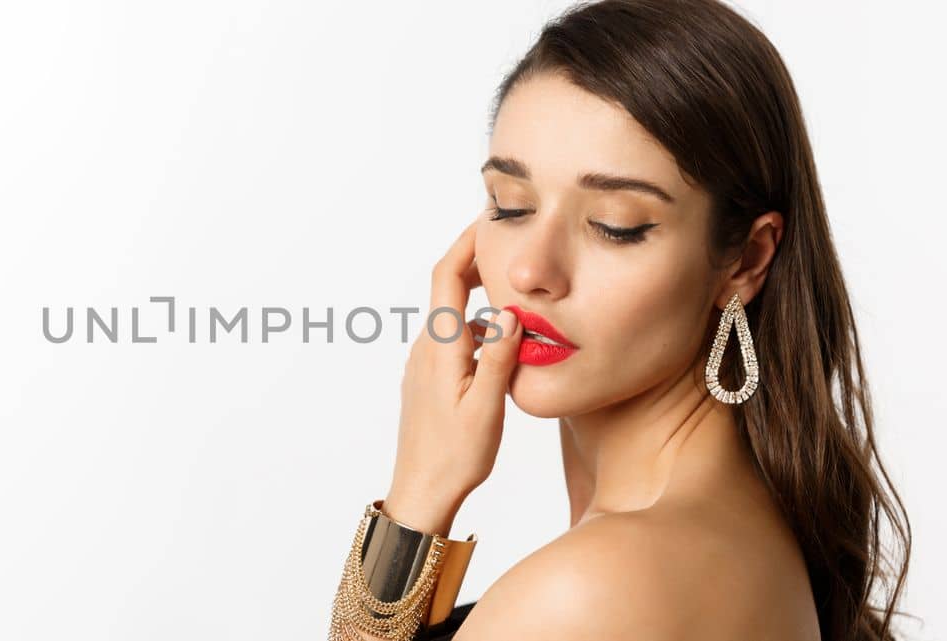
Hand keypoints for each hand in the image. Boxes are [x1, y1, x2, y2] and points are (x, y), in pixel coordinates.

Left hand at [384, 220, 522, 535]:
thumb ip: (499, 357)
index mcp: (440, 347)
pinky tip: (507, 351)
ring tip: (524, 305)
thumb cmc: (455, 457)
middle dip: (479, 264)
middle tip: (514, 249)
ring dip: (486, 306)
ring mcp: (425, 364)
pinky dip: (481, 334)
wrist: (421, 493)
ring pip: (457, 319)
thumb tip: (509, 311)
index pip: (447, 276)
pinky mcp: (430, 380)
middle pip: (450, 290)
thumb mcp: (486, 407)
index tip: (489, 218)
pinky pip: (457, 343)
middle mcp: (426, 348)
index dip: (466, 242)